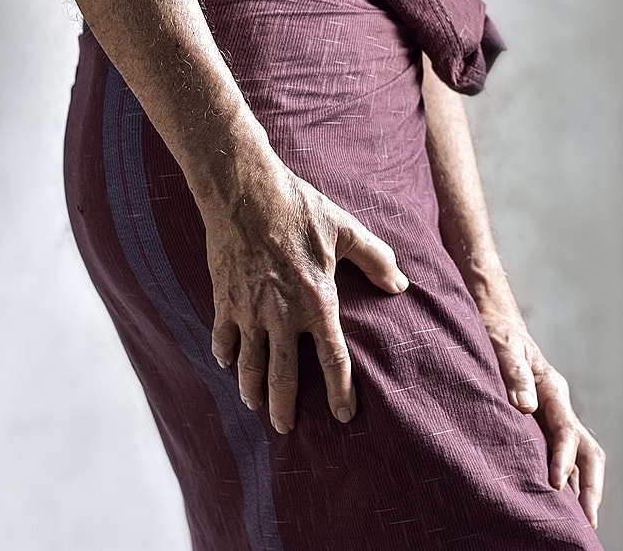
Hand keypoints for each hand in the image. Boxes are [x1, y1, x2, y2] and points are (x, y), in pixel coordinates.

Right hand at [201, 159, 407, 434]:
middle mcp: (282, 316)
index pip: (333, 360)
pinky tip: (227, 363)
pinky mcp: (224, 299)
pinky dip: (225, 354)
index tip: (344, 416)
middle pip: (283, 377)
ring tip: (255, 406)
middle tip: (285, 429)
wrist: (245, 193)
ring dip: (251, 390)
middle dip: (285, 408)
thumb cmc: (298, 208)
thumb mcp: (345, 229)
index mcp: (317, 302)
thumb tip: (400, 284)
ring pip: (249, 366)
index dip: (340, 392)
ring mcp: (249, 311)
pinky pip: (222, 338)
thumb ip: (375, 259)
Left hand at [484, 318, 605, 529]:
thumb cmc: (496, 333)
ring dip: (580, 488)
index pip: (567, 431)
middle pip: (587, 450)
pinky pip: (558, 454)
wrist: (495, 321)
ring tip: (576, 524)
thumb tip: (525, 406)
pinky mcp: (540, 421)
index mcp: (552, 388)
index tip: (555, 485)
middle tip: (587, 523)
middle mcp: (558, 405)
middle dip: (590, 488)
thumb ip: (513, 373)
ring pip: (577, 456)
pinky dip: (563, 478)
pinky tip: (555, 502)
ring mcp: (552, 414)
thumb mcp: (502, 347)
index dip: (563, 460)